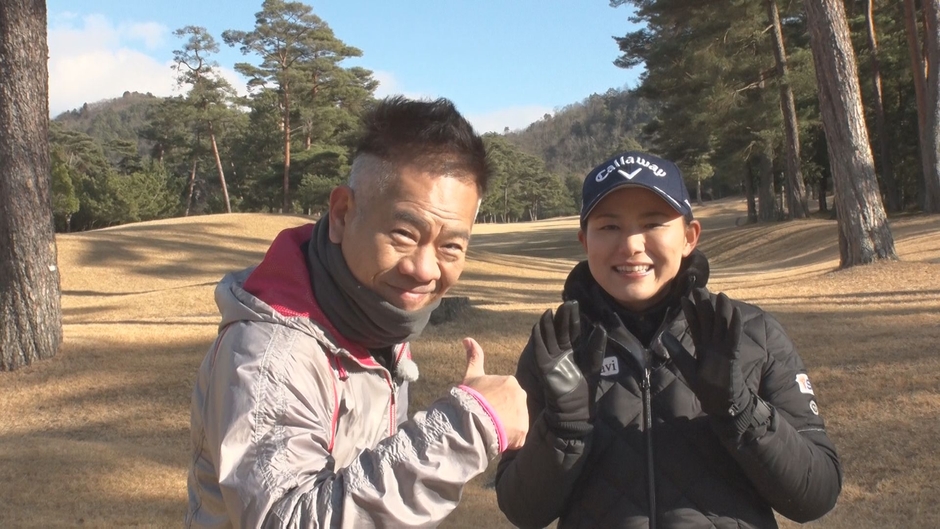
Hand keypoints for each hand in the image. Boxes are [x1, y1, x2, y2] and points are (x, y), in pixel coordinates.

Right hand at [461, 337, 528, 449]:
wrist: (470, 419)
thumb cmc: (470, 397)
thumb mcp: (471, 375)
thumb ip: (473, 356)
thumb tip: (467, 339)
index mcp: (511, 381)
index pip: (505, 394)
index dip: (494, 402)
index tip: (485, 407)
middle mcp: (521, 395)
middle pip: (513, 407)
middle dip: (502, 414)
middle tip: (487, 419)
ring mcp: (523, 414)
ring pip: (516, 422)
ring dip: (506, 426)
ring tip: (491, 428)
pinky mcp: (523, 431)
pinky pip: (518, 436)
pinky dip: (509, 439)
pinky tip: (497, 437)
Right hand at [531, 301, 605, 435]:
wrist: (574, 410)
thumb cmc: (585, 389)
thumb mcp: (593, 364)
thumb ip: (596, 347)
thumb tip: (601, 327)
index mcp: (574, 350)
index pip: (573, 330)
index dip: (573, 318)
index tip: (574, 303)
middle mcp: (562, 352)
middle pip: (561, 331)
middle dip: (563, 317)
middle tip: (566, 303)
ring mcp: (552, 359)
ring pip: (549, 337)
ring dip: (548, 324)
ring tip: (549, 311)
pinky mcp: (545, 366)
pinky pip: (540, 350)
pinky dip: (538, 338)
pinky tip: (538, 327)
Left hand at [661, 289, 750, 417]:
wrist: (719, 402)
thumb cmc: (705, 386)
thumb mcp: (687, 367)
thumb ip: (678, 351)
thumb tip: (664, 336)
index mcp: (703, 346)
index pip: (696, 325)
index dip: (690, 312)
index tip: (683, 298)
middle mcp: (713, 344)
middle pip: (709, 321)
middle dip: (704, 305)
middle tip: (699, 288)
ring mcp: (723, 348)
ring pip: (723, 326)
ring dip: (722, 311)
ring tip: (721, 295)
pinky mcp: (732, 355)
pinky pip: (734, 338)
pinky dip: (735, 326)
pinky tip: (735, 313)